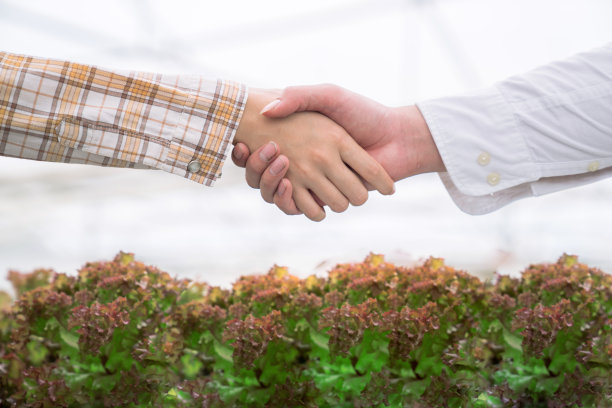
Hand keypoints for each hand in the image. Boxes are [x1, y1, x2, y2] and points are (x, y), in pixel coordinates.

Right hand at [233, 88, 394, 220]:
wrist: (397, 135)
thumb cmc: (364, 112)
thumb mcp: (328, 95)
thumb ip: (299, 95)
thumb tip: (266, 110)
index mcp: (301, 141)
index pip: (260, 152)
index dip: (244, 154)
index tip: (237, 144)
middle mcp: (306, 164)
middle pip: (266, 177)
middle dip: (259, 169)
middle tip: (261, 151)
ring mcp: (317, 183)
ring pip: (279, 194)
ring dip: (276, 184)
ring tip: (279, 163)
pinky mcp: (330, 198)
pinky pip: (304, 210)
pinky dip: (295, 204)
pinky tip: (288, 184)